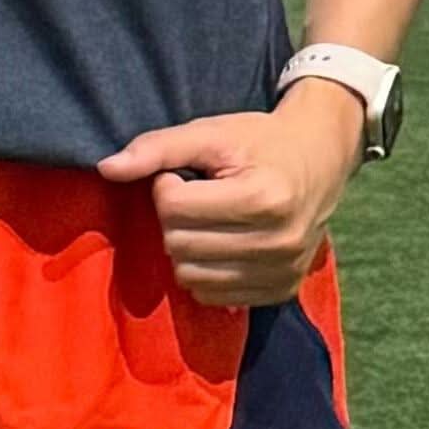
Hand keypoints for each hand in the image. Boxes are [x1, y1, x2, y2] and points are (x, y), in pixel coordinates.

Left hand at [96, 87, 359, 308]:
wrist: (322, 158)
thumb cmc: (261, 142)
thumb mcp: (211, 132)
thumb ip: (158, 147)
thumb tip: (106, 168)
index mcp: (264, 198)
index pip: (173, 209)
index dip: (168, 186)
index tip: (188, 175)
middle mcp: (278, 242)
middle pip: (178, 245)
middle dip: (176, 218)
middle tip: (198, 197)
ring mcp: (282, 271)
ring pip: (190, 276)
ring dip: (187, 247)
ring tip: (210, 220)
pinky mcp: (282, 291)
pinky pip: (212, 296)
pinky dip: (206, 271)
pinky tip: (223, 244)